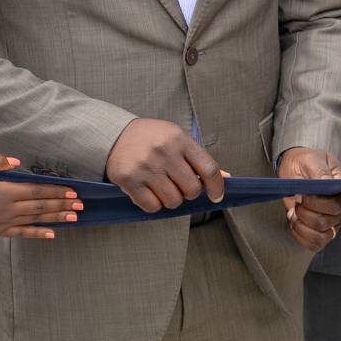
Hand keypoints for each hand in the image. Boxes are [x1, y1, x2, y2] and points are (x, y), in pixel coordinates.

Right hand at [0, 154, 82, 239]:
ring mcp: (5, 222)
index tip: (73, 192)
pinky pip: (22, 233)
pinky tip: (52, 234)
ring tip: (74, 217)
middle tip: (81, 205)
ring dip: (56, 218)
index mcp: (5, 192)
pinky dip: (38, 233)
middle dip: (63, 205)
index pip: (38, 191)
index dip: (57, 191)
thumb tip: (17, 160)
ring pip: (35, 219)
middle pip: (41, 205)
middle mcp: (9, 208)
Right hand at [104, 118, 224, 212]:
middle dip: (189, 193)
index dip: (217, 186)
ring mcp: (146, 167)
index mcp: (180, 139)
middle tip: (181, 186)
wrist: (115, 135)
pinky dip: (154, 204)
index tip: (217, 196)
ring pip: (173, 201)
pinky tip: (150, 192)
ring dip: (172, 199)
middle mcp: (164, 152)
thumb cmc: (153, 138)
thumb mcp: (178, 139)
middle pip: (192, 189)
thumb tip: (225, 178)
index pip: (209, 168)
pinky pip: (152, 206)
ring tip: (164, 187)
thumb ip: (199, 159)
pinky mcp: (129, 180)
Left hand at [279, 148, 340, 251]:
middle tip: (298, 200)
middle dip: (306, 214)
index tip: (304, 194)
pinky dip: (301, 237)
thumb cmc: (305, 162)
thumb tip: (327, 184)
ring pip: (322, 236)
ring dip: (303, 227)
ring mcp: (332, 220)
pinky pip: (315, 244)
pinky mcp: (321, 230)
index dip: (318, 204)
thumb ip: (320, 172)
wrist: (295, 167)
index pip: (338, 205)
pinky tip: (295, 223)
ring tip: (295, 213)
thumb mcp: (311, 160)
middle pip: (328, 222)